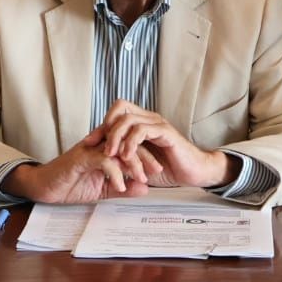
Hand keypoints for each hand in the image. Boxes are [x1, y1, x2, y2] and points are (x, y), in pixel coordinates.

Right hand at [3, 129, 156, 203]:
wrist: (43, 186)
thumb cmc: (69, 184)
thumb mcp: (101, 190)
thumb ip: (122, 188)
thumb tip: (144, 189)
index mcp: (105, 149)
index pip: (131, 146)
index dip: (147, 156)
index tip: (159, 170)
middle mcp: (99, 145)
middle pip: (129, 144)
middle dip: (146, 157)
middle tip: (158, 171)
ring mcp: (90, 149)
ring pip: (119, 149)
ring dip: (134, 164)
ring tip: (143, 179)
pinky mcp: (81, 158)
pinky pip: (104, 161)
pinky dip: (115, 173)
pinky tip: (120, 185)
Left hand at [100, 100, 230, 188]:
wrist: (193, 173)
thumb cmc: (168, 168)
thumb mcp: (138, 163)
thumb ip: (122, 158)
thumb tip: (100, 161)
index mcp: (142, 123)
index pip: (117, 112)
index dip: (101, 125)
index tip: (88, 143)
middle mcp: (149, 119)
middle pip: (120, 108)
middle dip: (104, 127)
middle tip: (95, 146)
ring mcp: (158, 124)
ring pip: (129, 119)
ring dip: (116, 136)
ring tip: (110, 154)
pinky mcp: (166, 133)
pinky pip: (143, 130)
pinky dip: (131, 142)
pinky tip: (126, 156)